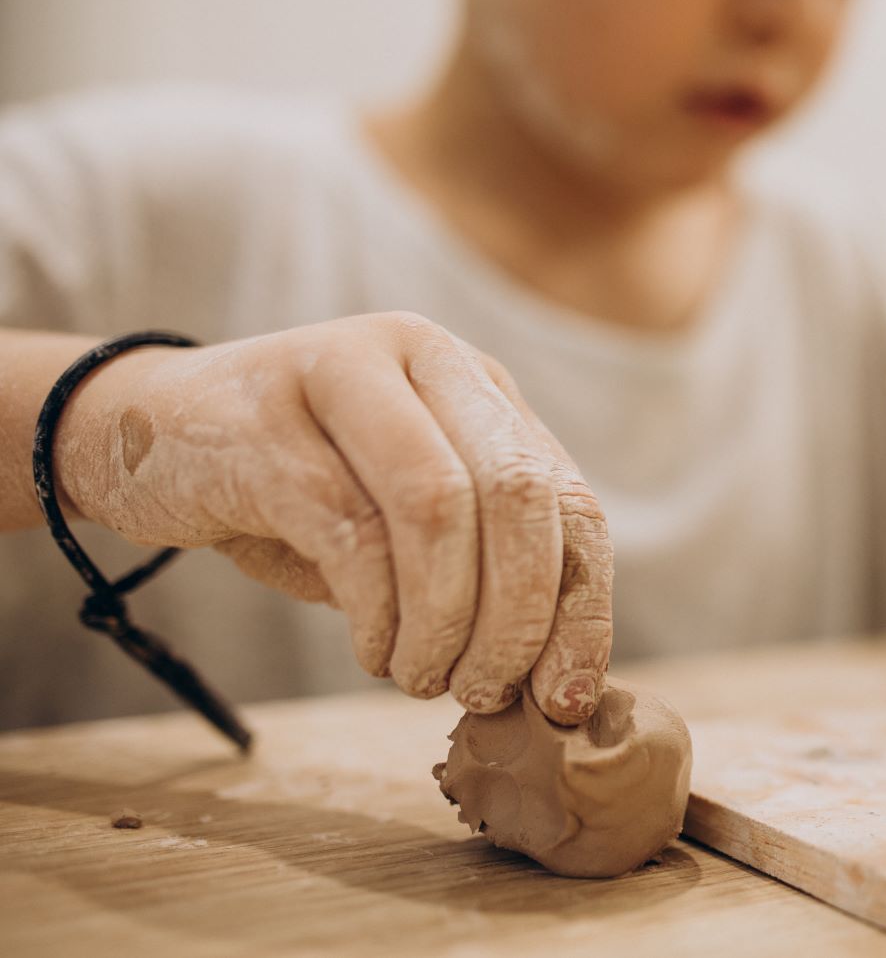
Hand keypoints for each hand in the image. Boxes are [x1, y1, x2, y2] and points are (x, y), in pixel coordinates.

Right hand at [54, 313, 611, 722]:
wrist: (136, 434)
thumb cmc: (293, 493)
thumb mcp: (408, 521)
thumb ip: (483, 568)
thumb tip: (556, 683)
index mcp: (479, 384)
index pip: (569, 499)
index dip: (580, 608)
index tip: (565, 697)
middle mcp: (427, 357)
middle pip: (518, 496)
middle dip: (516, 618)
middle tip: (484, 692)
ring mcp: (345, 374)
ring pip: (440, 510)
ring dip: (444, 622)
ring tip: (421, 677)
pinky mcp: (266, 422)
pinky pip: (354, 531)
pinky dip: (378, 614)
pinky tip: (373, 649)